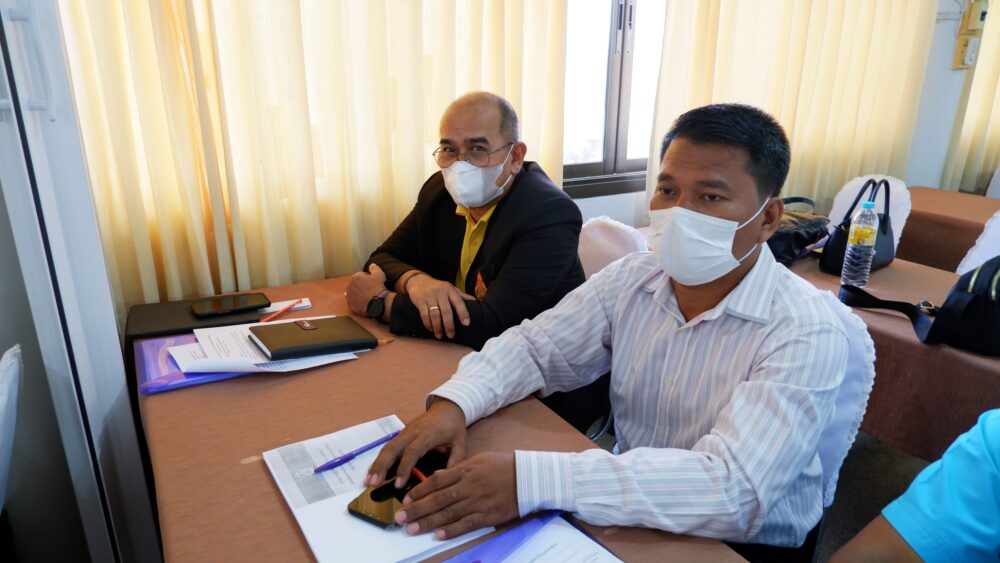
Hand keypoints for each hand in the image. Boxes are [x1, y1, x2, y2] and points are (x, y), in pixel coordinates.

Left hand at [346, 263, 387, 315]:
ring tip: (368, 296)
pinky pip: (354, 303)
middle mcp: (349, 287)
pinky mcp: (351, 306)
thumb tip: (372, 265)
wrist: (378, 303)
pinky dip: (358, 302)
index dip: (367, 278)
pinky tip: (366, 303)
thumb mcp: (379, 275)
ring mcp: (349, 297)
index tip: (372, 282)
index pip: (360, 275)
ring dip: (359, 294)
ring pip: (354, 294)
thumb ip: (374, 268)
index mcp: (354, 278)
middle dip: (362, 286)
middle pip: (356, 285)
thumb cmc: (378, 288)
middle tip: (370, 289)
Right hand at [366, 399, 467, 487]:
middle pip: (393, 448)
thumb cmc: (454, 428)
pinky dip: (379, 460)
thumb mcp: (461, 443)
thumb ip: (455, 461)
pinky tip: (372, 473)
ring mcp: (405, 432)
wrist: (447, 408)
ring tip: (367, 482)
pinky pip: (388, 447)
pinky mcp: (401, 434)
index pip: (413, 451)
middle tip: (373, 483)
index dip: (404, 467)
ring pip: (387, 447)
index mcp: (428, 434)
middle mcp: (413, 431)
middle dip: (381, 466)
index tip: (398, 484)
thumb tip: (444, 480)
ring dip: (376, 464)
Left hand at [395, 452, 517, 539]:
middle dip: (417, 509)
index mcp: (465, 470)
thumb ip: (457, 469)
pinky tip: (438, 535)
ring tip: (412, 529)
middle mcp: (469, 486)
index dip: (419, 491)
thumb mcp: (479, 460)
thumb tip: (438, 476)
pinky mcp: (487, 515)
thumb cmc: (503, 466)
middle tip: (400, 518)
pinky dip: (452, 530)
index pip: (437, 481)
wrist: (528, 478)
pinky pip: (467, 524)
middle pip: (438, 499)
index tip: (406, 500)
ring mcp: (478, 502)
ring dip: (428, 522)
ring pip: (448, 513)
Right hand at [405, 273, 472, 338]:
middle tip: (451, 335)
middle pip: (446, 311)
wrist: (418, 281)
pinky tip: (431, 329)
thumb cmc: (438, 287)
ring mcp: (429, 296)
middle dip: (449, 325)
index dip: (463, 313)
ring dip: (438, 327)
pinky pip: (424, 315)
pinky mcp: (420, 301)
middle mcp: (440, 292)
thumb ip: (462, 296)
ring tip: (440, 336)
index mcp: (450, 290)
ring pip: (435, 315)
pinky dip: (428, 324)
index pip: (458, 302)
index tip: (466, 324)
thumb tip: (477, 302)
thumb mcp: (451, 288)